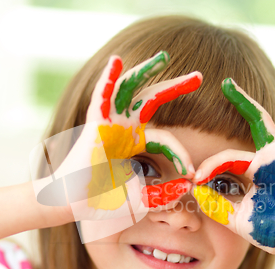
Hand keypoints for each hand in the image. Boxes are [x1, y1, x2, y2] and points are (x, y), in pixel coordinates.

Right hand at [34, 52, 201, 221]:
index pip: (166, 140)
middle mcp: (125, 129)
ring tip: (164, 57)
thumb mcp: (143, 199)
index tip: (191, 173)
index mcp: (135, 143)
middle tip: (198, 76)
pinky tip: (116, 61)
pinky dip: (108, 80)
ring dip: (146, 72)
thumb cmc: (104, 202)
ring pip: (130, 90)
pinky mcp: (95, 125)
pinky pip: (102, 98)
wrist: (76, 206)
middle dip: (175, 87)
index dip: (180, 155)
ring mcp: (110, 124)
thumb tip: (189, 184)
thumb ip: (165, 193)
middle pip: (152, 100)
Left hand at [191, 66, 274, 265]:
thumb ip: (215, 204)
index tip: (193, 179)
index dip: (208, 167)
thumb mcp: (236, 217)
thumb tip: (193, 189)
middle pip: (255, 122)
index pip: (225, 157)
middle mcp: (270, 157)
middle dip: (242, 101)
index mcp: (252, 168)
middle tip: (226, 82)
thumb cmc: (270, 230)